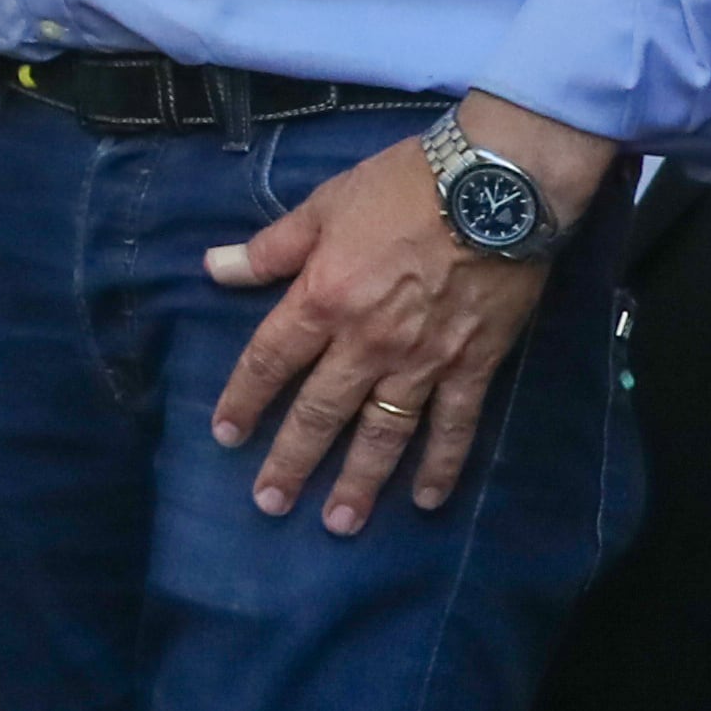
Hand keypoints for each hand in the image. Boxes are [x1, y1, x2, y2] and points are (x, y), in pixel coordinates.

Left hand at [206, 105, 611, 529]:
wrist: (495, 188)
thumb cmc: (402, 187)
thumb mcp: (323, 206)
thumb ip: (271, 248)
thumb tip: (214, 269)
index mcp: (323, 300)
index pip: (271, 359)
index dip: (245, 398)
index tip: (226, 435)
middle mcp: (367, 342)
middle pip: (321, 411)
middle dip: (292, 461)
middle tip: (270, 503)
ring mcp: (424, 361)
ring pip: (384, 433)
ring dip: (360, 481)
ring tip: (337, 522)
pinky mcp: (474, 367)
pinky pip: (455, 427)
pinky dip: (442, 466)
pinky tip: (425, 500)